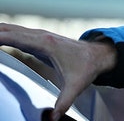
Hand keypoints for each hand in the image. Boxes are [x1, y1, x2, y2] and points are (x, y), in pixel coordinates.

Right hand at [0, 23, 116, 120]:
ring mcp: (38, 34)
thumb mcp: (76, 87)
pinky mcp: (38, 38)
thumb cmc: (86, 69)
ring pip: (9, 28)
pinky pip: (14, 32)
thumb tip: (52, 118)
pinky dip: (1, 32)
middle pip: (6, 29)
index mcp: (44, 44)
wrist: (98, 55)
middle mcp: (39, 35)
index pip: (12, 37)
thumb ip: (63, 103)